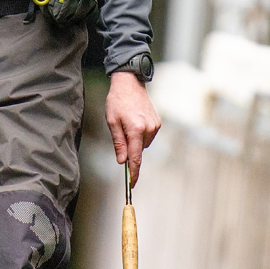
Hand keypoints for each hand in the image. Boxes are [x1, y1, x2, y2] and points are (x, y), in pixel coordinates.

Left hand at [105, 70, 161, 186]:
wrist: (130, 83)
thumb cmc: (117, 101)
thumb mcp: (112, 122)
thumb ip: (118, 143)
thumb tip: (122, 161)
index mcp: (136, 129)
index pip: (135, 158)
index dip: (133, 173)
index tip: (131, 185)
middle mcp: (148, 129)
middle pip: (138, 151)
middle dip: (129, 150)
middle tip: (120, 133)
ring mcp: (155, 126)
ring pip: (143, 144)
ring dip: (134, 141)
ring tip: (126, 124)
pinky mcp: (157, 123)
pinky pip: (147, 137)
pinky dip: (140, 135)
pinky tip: (134, 122)